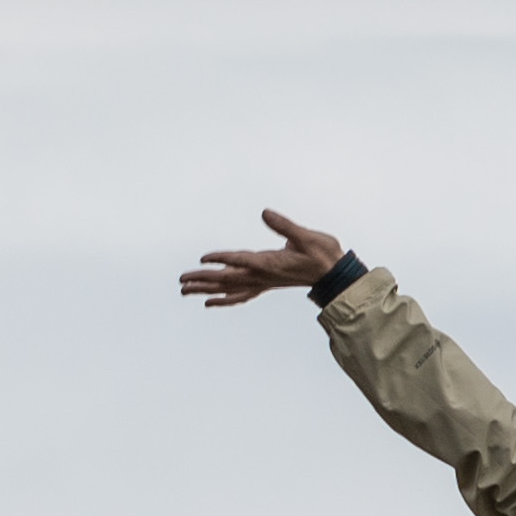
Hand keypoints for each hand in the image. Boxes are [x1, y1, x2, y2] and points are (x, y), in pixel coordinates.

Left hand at [178, 208, 351, 307]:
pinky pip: (240, 294)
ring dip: (206, 290)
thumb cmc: (322, 254)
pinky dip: (223, 299)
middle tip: (181, 282)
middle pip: (227, 279)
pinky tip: (211, 302)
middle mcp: (262, 276)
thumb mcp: (305, 236)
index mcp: (269, 263)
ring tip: (186, 292)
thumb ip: (285, 226)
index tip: (202, 258)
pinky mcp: (266, 283)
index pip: (241, 260)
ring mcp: (263, 282)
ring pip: (229, 288)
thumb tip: (265, 213)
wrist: (334, 275)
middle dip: (203, 280)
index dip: (222, 258)